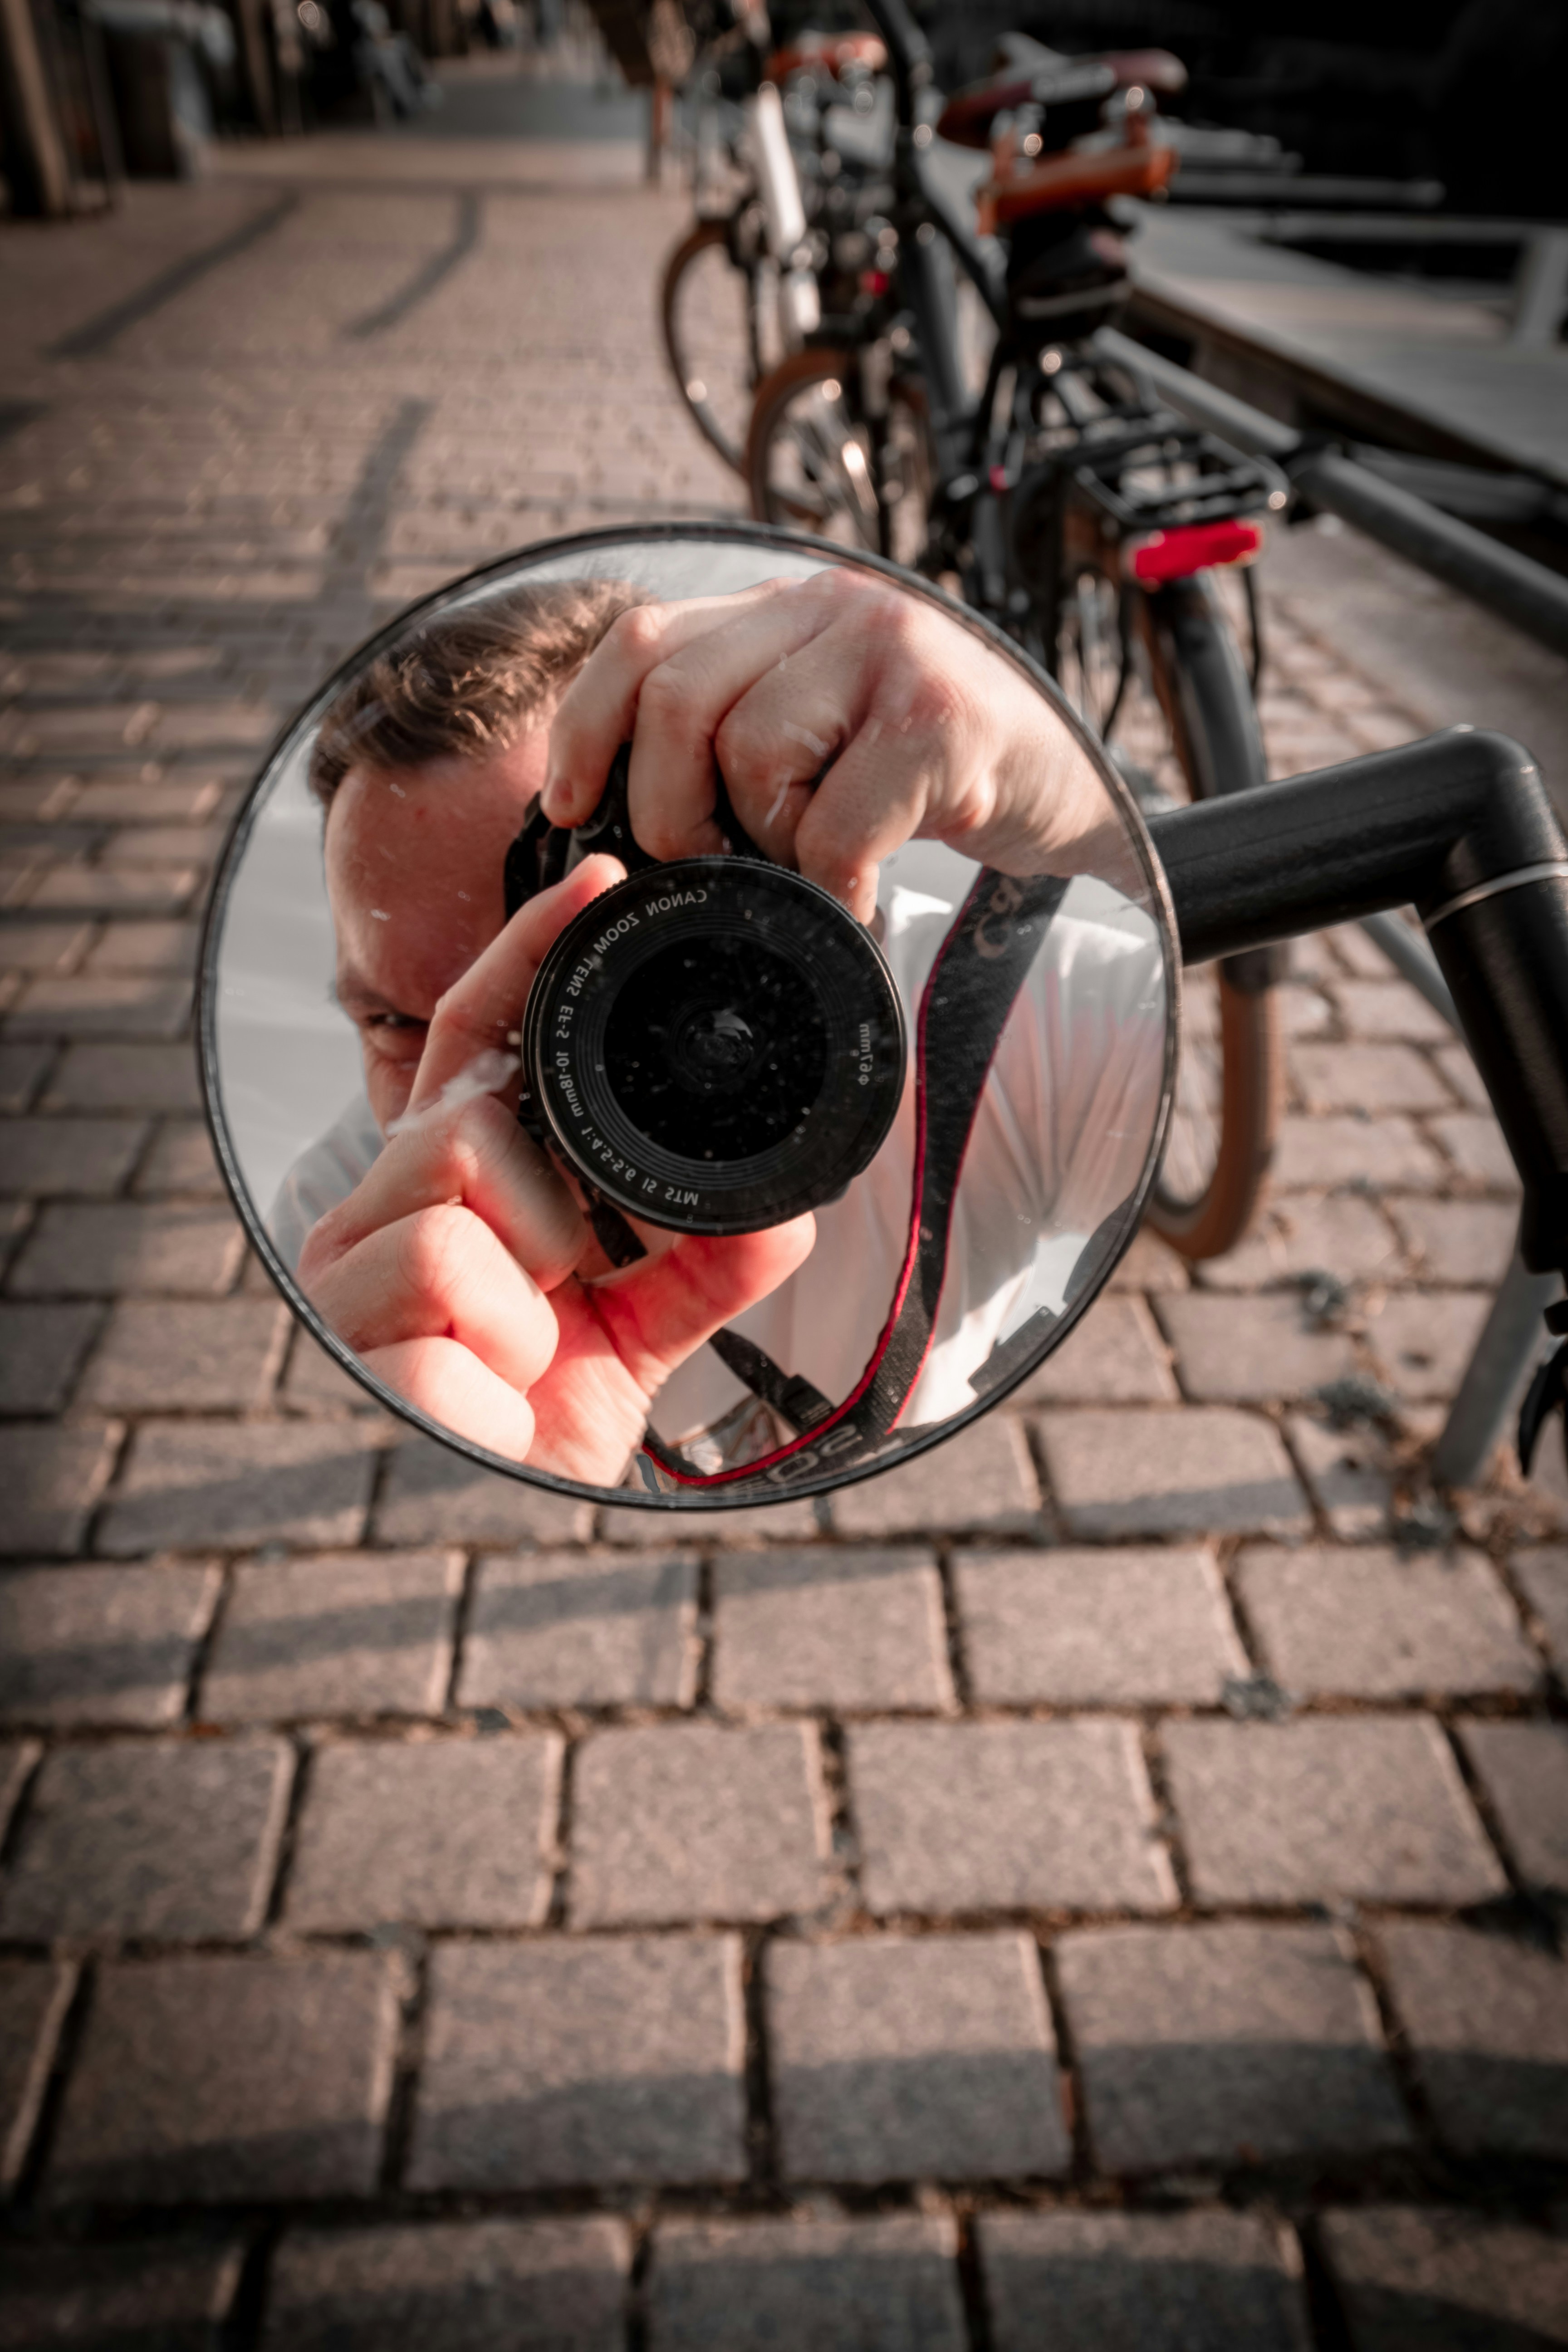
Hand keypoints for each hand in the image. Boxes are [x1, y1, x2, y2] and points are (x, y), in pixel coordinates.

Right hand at [298, 856, 814, 1480]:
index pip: (474, 1041)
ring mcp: (345, 1272)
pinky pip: (445, 1266)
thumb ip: (701, 1263)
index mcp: (441, 1195)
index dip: (529, 957)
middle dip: (554, 1197)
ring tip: (521, 1354)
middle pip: (473, 1106)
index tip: (595, 885)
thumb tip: (781, 1213)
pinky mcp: (339, 1329)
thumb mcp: (635, 1333)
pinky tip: (485, 1390)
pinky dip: (502, 1340)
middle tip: (567, 1287)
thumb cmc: (537, 1430)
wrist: (485, 1556)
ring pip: (461, 1173)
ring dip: (532, 1280)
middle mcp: (374, 1215)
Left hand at [541, 567, 1106, 923]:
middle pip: (676, 698)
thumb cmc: (932, 775)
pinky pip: (837, 821)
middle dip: (666, 807)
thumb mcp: (821, 731)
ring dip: (767, 839)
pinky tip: (856, 892)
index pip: (639, 639)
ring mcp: (891, 652)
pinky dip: (833, 881)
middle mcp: (831, 606)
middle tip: (709, 861)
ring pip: (751, 753)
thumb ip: (736, 730)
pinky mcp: (943, 721)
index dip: (584, 727)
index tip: (569, 805)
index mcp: (783, 608)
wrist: (1071, 790)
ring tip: (812, 859)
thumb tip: (614, 814)